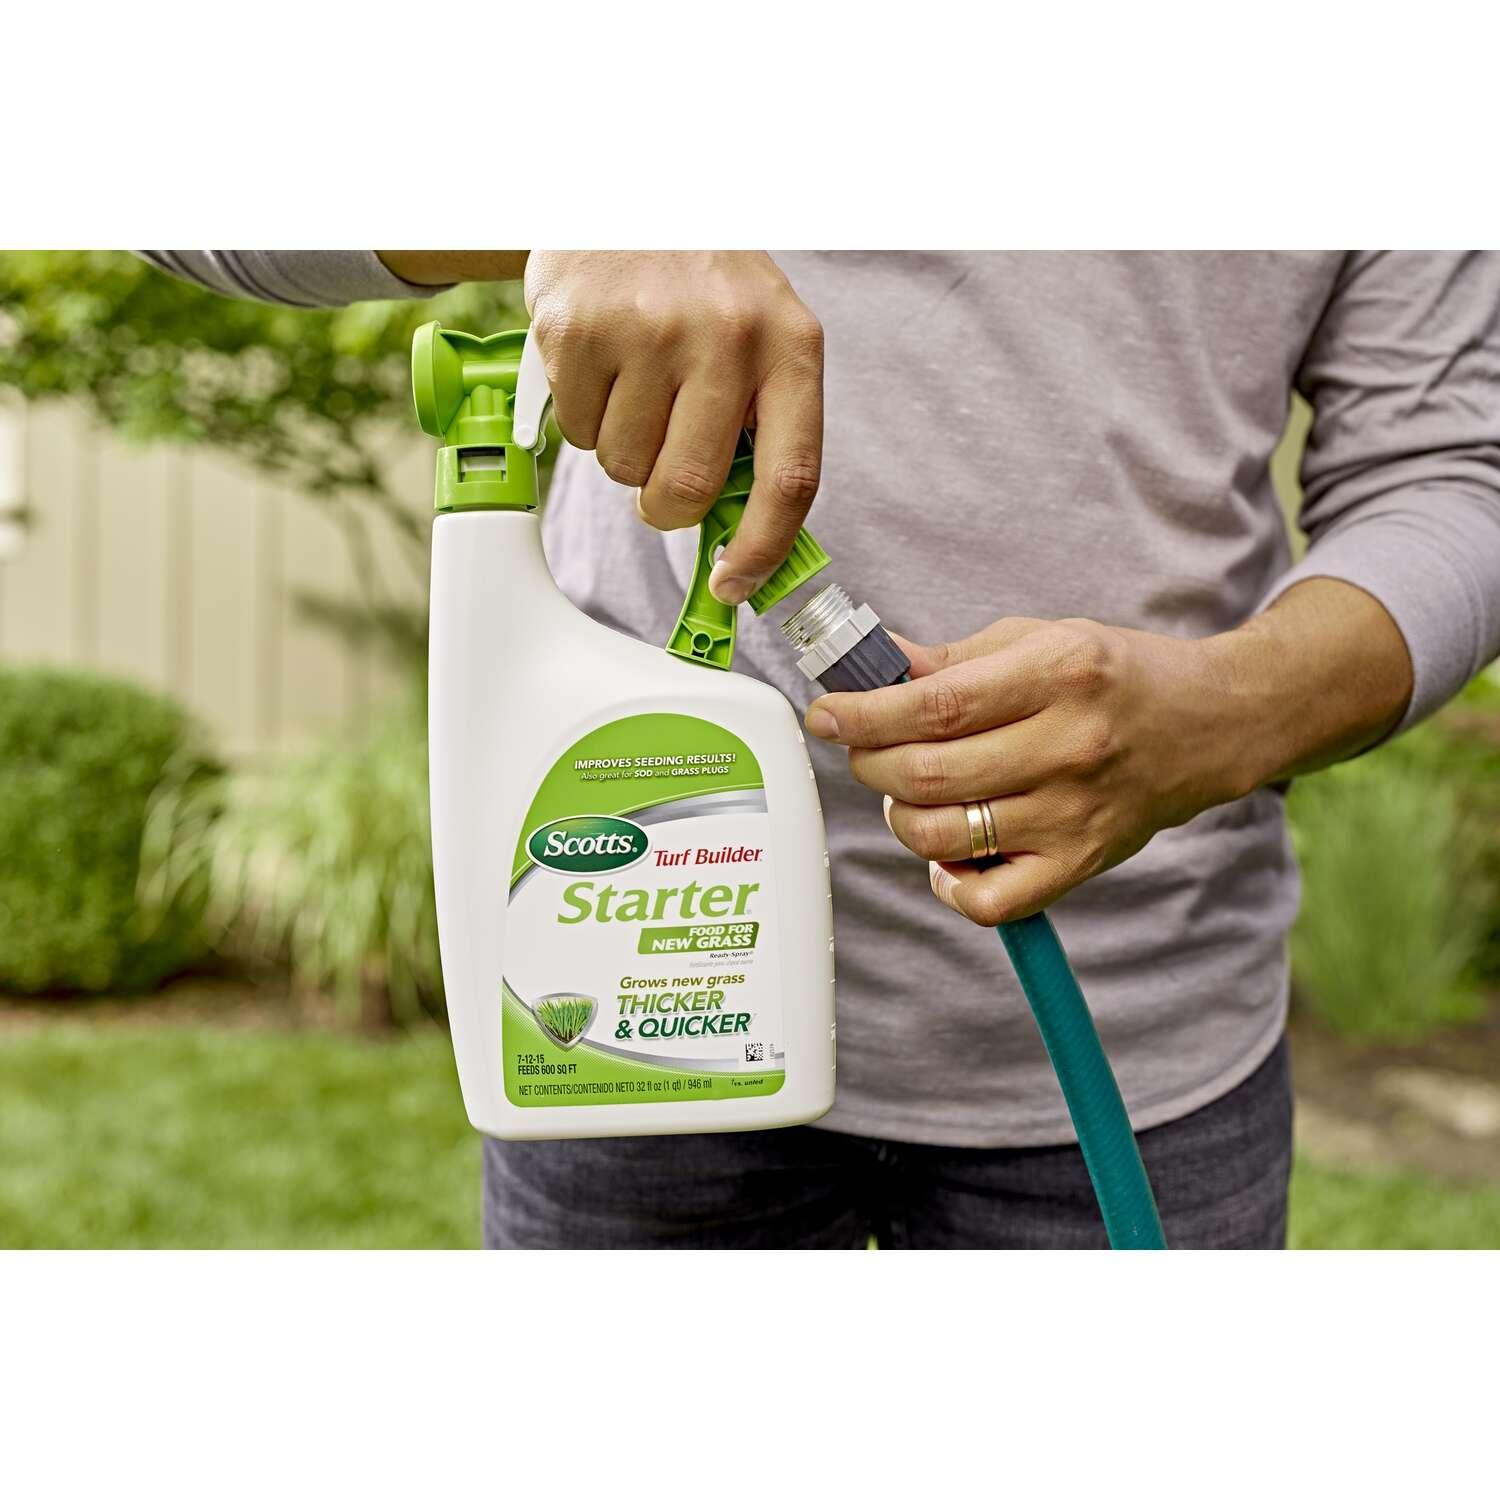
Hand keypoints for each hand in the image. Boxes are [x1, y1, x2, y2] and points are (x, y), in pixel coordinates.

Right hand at [523, 251, 823, 601]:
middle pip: (688, 488)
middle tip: (661, 478)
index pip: (790, 477)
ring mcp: (646, 330)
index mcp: (789, 346)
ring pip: (624, 467)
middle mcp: (724, 335)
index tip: (735, 586)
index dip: (761, 548)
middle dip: (666, 507)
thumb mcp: (762, 336)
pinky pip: (575, 431)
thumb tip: (742, 537)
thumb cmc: (705, 282)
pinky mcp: (577, 329)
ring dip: (624, 452)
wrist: (631, 188)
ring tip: (636, 385)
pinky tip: (603, 363)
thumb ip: (762, 426)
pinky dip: (585, 417)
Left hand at [804, 582, 1411, 927]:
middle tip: (863, 748)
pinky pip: (991, 901)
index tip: (825, 713)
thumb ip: (952, 660)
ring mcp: (1075, 815)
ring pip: (944, 835)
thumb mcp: (1040, 638)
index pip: (933, 706)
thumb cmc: (1116, 675)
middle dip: (869, 762)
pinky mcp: (1081, 864)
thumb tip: (871, 669)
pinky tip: (947, 851)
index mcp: (1057, 675)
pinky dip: (948, 882)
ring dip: (899, 815)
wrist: (1212, 724)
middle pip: (927, 773)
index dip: (863, 714)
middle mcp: (1068, 747)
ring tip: (910, 791)